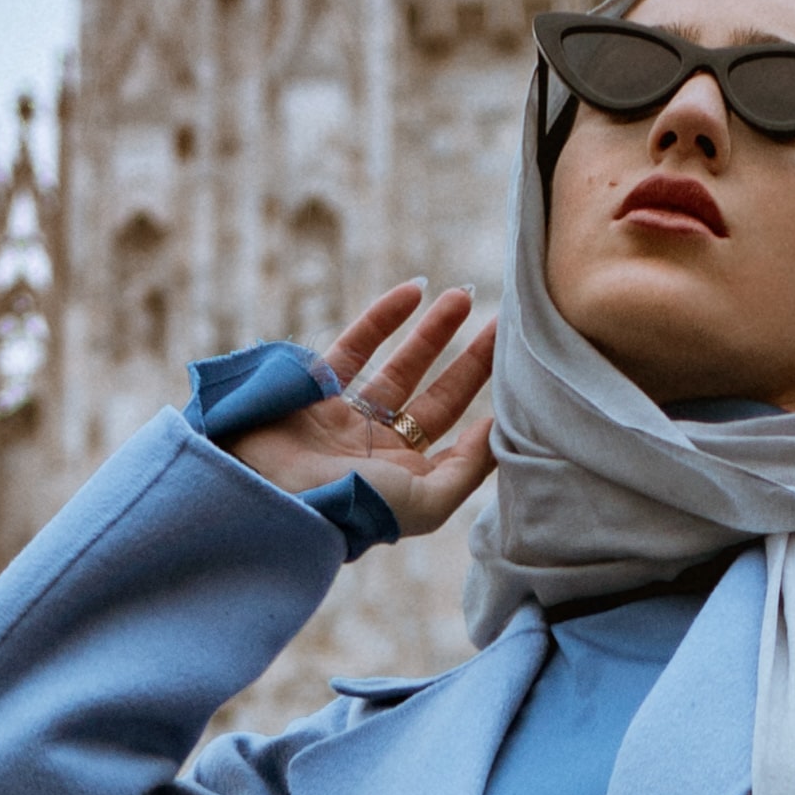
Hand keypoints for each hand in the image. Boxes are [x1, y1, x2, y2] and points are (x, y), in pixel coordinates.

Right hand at [225, 280, 496, 536]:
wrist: (273, 493)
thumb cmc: (354, 505)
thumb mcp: (427, 500)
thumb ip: (467, 468)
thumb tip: (498, 427)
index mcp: (406, 475)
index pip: (457, 433)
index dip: (488, 401)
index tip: (521, 367)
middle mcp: (379, 446)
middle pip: (437, 396)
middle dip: (471, 359)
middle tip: (504, 323)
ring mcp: (346, 415)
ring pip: (399, 365)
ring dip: (433, 331)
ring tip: (463, 295)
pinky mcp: (315, 386)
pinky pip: (355, 345)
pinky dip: (383, 317)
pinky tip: (414, 290)